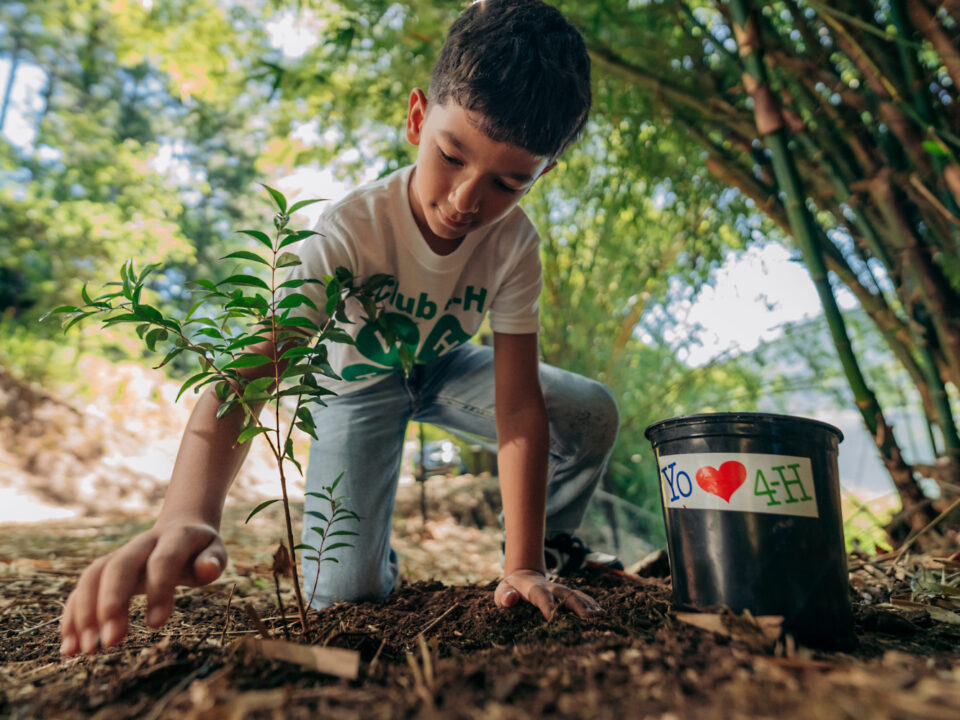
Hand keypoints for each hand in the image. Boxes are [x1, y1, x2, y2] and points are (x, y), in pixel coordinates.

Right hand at [60, 520, 225, 655]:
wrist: (180, 528)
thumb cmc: (201, 550)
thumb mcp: (215, 552)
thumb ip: (213, 561)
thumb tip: (208, 569)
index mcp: (174, 537)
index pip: (162, 560)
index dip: (158, 590)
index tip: (156, 626)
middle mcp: (141, 544)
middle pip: (118, 567)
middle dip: (111, 603)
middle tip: (112, 642)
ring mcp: (120, 554)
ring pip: (93, 576)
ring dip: (85, 612)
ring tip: (85, 650)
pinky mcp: (105, 570)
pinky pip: (81, 589)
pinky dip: (72, 616)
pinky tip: (71, 647)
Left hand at [494, 569, 601, 620]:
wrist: (523, 576)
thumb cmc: (510, 589)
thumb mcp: (502, 591)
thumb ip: (504, 595)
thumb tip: (510, 599)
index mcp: (534, 589)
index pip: (542, 597)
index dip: (548, 607)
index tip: (555, 619)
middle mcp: (551, 588)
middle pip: (566, 594)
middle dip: (577, 605)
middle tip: (588, 618)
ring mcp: (561, 590)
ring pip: (576, 595)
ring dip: (588, 604)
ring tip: (600, 616)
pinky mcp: (567, 593)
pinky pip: (581, 596)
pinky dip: (591, 603)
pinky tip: (601, 613)